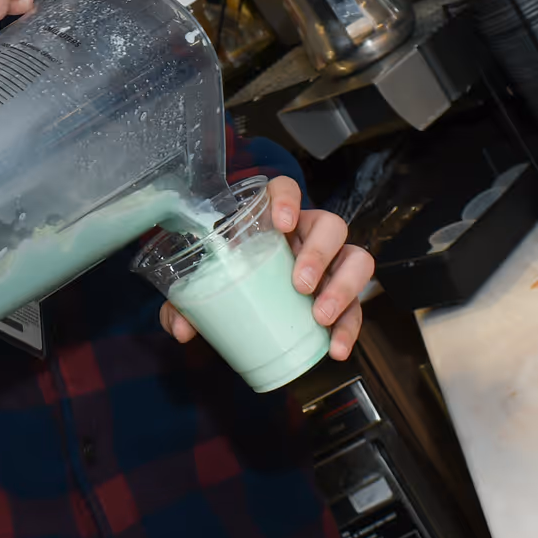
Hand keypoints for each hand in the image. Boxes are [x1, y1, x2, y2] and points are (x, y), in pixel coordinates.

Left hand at [158, 176, 374, 361]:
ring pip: (357, 260)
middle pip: (331, 226)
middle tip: (299, 284)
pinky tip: (336, 348)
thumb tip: (179, 328)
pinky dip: (349, 329)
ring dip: (343, 287)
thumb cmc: (232, 278)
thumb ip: (185, 302)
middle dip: (319, 253)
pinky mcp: (342, 295)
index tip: (282, 222)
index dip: (288, 199)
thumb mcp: (207, 284)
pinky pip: (358, 307)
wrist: (251, 302)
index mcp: (274, 220)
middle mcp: (308, 236)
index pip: (286, 189)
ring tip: (320, 316)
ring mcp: (331, 265)